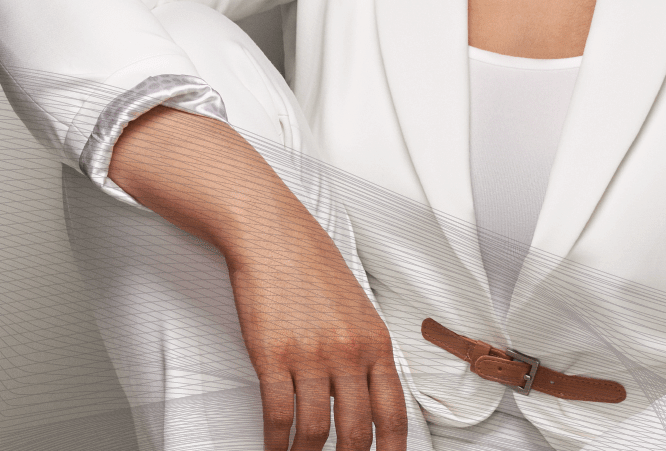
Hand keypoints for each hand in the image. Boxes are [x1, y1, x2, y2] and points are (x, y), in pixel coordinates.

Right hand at [229, 238, 408, 450]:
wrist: (273, 236)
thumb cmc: (313, 269)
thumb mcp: (358, 311)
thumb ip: (366, 353)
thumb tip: (369, 396)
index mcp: (377, 343)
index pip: (393, 412)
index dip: (392, 449)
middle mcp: (350, 353)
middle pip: (356, 430)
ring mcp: (311, 355)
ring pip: (316, 430)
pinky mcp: (273, 355)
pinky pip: (278, 415)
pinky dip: (275, 442)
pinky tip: (273, 449)